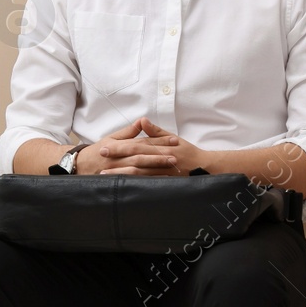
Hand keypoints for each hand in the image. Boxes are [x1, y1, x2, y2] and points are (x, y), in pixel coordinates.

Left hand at [94, 117, 212, 175]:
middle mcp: (161, 157)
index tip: (105, 148)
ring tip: (106, 175)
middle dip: (117, 158)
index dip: (120, 146)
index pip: (137, 145)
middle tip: (101, 160)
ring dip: (121, 173)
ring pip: (140, 172)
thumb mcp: (173, 138)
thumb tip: (142, 121)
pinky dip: (134, 184)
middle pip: (136, 157)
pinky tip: (123, 186)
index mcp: (160, 146)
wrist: (205, 167)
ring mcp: (163, 171)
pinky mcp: (165, 182)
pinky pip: (148, 184)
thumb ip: (156, 131)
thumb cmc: (187, 152)